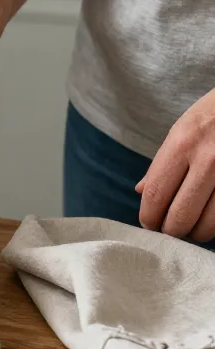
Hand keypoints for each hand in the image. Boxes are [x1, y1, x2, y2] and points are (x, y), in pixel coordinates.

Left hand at [136, 89, 214, 240]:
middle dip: (171, 230)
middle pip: (181, 216)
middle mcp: (209, 159)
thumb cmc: (213, 115)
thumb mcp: (182, 129)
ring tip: (193, 227)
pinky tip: (211, 218)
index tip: (149, 224)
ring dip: (197, 233)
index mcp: (183, 144)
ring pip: (209, 225)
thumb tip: (141, 191)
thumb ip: (162, 163)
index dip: (149, 217)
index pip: (156, 195)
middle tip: (171, 229)